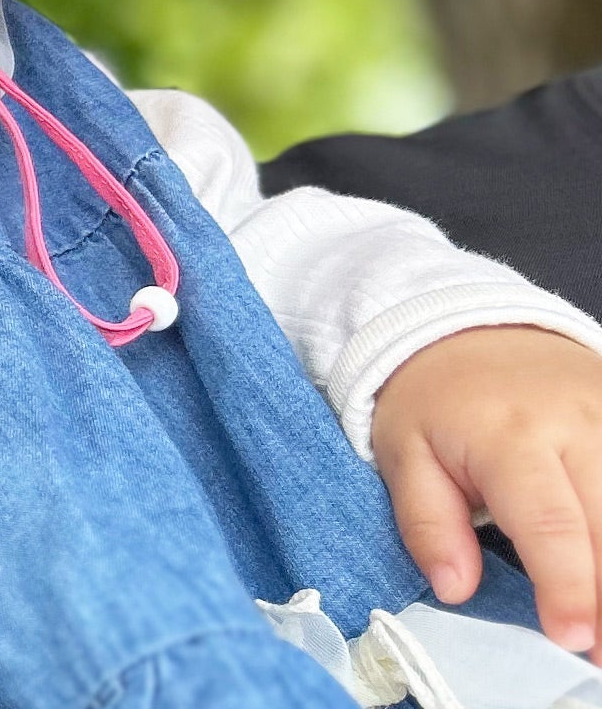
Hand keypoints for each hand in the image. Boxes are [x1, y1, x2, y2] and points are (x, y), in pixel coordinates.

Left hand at [371, 324, 601, 662]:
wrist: (466, 329)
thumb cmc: (432, 401)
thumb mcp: (403, 452)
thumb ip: (427, 523)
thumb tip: (454, 589)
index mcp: (509, 435)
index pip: (549, 522)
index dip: (567, 586)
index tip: (572, 639)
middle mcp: (575, 423)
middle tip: (600, 655)